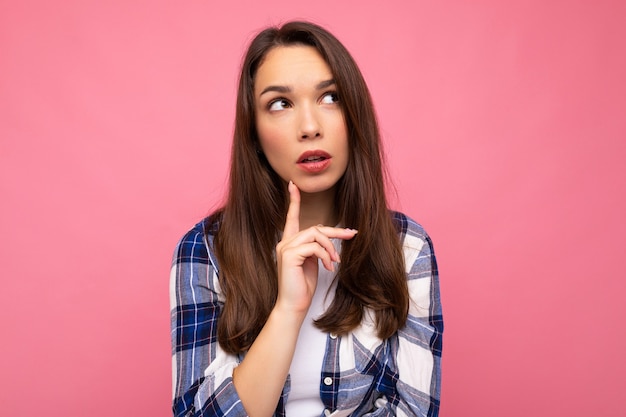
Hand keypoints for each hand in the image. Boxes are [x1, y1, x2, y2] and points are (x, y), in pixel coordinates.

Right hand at [274, 181, 357, 315]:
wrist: (293, 306)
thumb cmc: (303, 287)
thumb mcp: (313, 263)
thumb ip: (317, 248)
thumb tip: (329, 239)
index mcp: (290, 243)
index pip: (291, 218)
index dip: (294, 201)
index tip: (293, 185)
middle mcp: (285, 242)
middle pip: (315, 227)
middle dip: (335, 232)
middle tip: (351, 235)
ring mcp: (285, 248)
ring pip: (315, 234)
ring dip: (331, 247)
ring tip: (335, 262)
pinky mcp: (289, 255)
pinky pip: (314, 246)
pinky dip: (326, 255)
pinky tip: (328, 267)